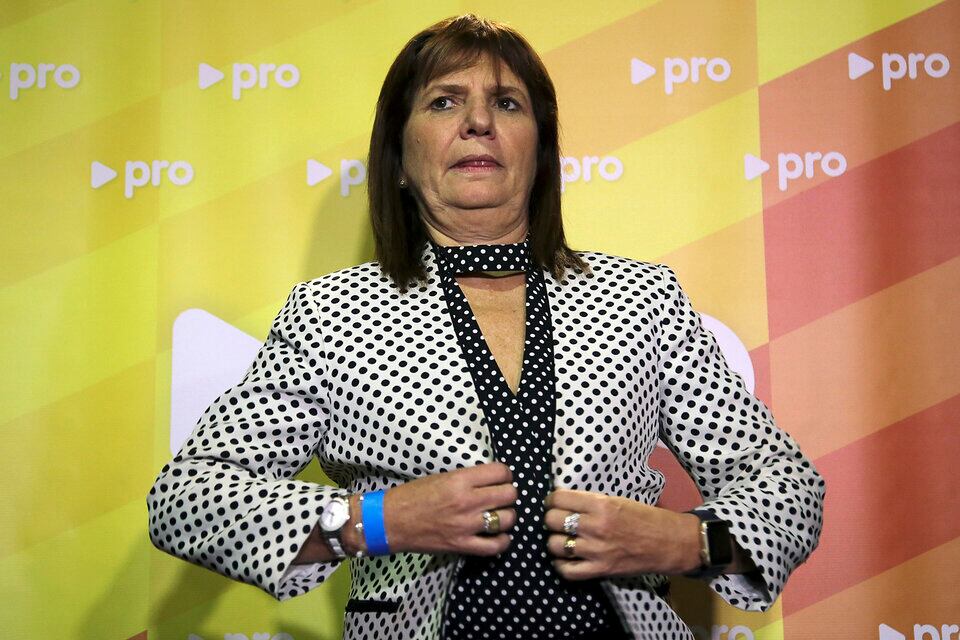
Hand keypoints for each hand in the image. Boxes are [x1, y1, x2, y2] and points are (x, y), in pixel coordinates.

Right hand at [385, 462, 517, 556]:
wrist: (391, 521)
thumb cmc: (413, 495)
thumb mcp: (441, 477)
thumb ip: (467, 479)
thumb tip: (491, 480)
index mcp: (460, 480)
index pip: (500, 472)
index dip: (505, 473)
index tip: (501, 477)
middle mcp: (467, 501)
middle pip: (509, 494)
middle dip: (509, 493)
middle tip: (501, 495)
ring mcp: (466, 525)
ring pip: (507, 519)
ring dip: (507, 516)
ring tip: (499, 514)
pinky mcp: (462, 545)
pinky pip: (495, 546)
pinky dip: (503, 541)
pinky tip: (499, 535)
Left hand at [543, 489, 701, 580]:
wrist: (670, 542)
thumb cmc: (645, 517)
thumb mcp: (617, 500)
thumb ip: (590, 502)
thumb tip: (563, 502)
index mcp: (601, 504)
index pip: (559, 498)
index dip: (552, 500)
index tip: (554, 503)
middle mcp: (595, 526)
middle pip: (552, 521)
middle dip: (551, 519)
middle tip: (557, 521)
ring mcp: (596, 550)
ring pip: (555, 545)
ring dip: (555, 542)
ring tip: (562, 539)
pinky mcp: (600, 570)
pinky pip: (567, 570)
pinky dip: (560, 565)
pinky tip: (564, 559)